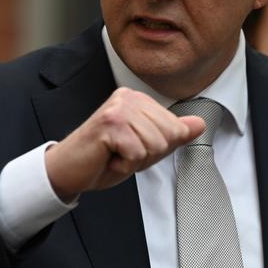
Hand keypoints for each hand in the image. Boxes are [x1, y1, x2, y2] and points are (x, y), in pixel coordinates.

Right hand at [44, 87, 204, 201]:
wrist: (68, 170)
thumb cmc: (102, 157)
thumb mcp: (144, 146)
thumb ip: (172, 134)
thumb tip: (199, 124)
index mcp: (138, 99)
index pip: (175, 128)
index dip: (157, 148)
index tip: (132, 147)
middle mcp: (128, 97)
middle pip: (168, 136)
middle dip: (148, 155)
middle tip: (122, 152)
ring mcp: (119, 108)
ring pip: (154, 145)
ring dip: (135, 160)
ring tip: (115, 154)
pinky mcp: (110, 123)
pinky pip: (137, 153)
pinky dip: (124, 165)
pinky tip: (107, 157)